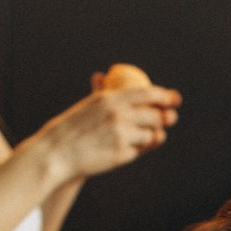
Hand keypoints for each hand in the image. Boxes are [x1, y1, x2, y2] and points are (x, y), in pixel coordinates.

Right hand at [36, 77, 179, 184]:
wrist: (57, 153)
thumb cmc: (72, 128)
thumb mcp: (87, 105)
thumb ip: (101, 92)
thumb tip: (101, 75)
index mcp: (111, 99)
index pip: (147, 94)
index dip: (165, 96)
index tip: (174, 99)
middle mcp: (119, 116)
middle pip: (156, 116)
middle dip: (166, 118)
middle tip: (169, 119)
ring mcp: (121, 136)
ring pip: (151, 135)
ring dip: (152, 136)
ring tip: (146, 136)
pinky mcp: (121, 154)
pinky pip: (139, 151)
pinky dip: (138, 149)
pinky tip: (129, 148)